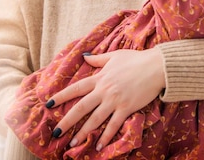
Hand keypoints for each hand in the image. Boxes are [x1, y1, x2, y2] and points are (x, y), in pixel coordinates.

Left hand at [47, 48, 164, 149]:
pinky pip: (113, 125)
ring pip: (95, 119)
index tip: (48, 104)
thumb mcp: (115, 56)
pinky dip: (106, 137)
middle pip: (81, 107)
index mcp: (100, 78)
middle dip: (67, 121)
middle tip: (56, 133)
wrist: (155, 67)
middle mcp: (104, 90)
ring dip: (83, 132)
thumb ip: (98, 59)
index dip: (61, 96)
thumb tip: (84, 56)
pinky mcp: (126, 108)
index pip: (76, 88)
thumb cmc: (136, 59)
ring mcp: (115, 101)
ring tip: (73, 143)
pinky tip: (98, 146)